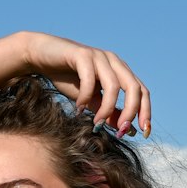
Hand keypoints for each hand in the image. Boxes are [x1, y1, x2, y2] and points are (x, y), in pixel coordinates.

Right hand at [15, 32, 151, 136]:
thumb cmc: (66, 78)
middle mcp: (113, 62)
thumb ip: (107, 112)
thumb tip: (124, 129)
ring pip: (114, 85)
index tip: (144, 132)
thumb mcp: (90, 100)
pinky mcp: (82, 55)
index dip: (145, 111)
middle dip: (130, 112)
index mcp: (119, 71)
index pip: (141, 91)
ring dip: (107, 108)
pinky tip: (79, 109)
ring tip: (96, 124)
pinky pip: (90, 78)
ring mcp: (99, 56)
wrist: (41, 57)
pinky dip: (86, 96)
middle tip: (121, 131)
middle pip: (134, 87)